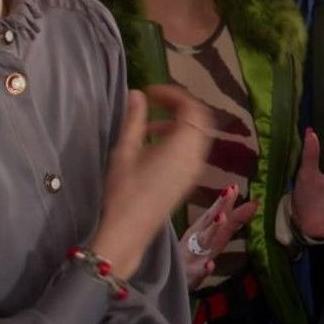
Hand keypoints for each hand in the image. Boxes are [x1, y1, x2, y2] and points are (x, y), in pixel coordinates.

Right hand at [93, 86, 213, 277]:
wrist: (129, 231)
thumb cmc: (124, 191)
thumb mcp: (125, 151)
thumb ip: (134, 120)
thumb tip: (136, 94)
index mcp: (183, 146)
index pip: (191, 108)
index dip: (172, 94)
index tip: (150, 92)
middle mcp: (196, 156)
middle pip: (199, 119)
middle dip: (178, 107)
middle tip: (154, 103)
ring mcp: (195, 170)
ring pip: (196, 136)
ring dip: (177, 124)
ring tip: (148, 129)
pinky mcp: (188, 180)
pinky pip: (192, 151)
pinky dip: (178, 140)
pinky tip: (153, 148)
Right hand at [180, 184, 258, 288]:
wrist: (171, 280)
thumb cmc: (194, 255)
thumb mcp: (213, 238)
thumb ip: (232, 223)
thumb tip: (253, 206)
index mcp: (204, 230)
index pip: (217, 213)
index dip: (226, 201)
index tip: (234, 186)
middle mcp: (199, 239)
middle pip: (211, 220)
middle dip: (221, 206)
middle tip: (230, 191)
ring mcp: (193, 256)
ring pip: (204, 241)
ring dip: (213, 229)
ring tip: (222, 217)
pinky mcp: (189, 275)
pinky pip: (197, 272)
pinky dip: (203, 269)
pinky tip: (209, 265)